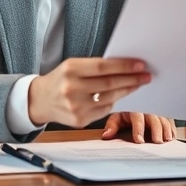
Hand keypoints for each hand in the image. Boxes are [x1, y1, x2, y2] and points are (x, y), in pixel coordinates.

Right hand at [28, 58, 149, 127]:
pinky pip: (104, 110)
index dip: (124, 66)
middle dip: (131, 79)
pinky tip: (121, 95)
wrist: (40, 100)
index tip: (140, 65)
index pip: (103, 67)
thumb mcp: (72, 66)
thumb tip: (125, 66)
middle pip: (109, 83)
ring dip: (127, 90)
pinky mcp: (79, 120)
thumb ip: (95, 66)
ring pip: (110, 98)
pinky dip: (114, 101)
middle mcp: (72, 88)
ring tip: (138, 84)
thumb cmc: (61, 79)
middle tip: (146, 75)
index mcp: (70, 69)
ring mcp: (75, 107)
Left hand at [102, 113, 175, 143]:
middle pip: (154, 118)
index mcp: (134, 108)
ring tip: (167, 140)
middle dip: (156, 130)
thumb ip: (112, 126)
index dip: (138, 129)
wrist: (136, 102)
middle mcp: (148, 108)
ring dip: (166, 129)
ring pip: (164, 119)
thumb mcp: (117, 117)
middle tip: (158, 142)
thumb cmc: (126, 112)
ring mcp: (158, 110)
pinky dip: (172, 128)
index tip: (139, 141)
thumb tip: (106, 135)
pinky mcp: (165, 114)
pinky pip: (171, 120)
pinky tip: (172, 137)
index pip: (137, 118)